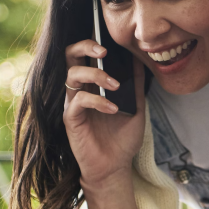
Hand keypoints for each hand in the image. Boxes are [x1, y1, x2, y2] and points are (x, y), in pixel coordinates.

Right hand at [63, 41, 146, 189]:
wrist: (115, 167)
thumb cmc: (122, 138)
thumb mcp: (136, 107)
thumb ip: (135, 84)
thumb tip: (139, 59)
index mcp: (93, 84)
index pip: (84, 54)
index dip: (92, 41)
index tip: (111, 41)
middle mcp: (80, 89)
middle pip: (70, 55)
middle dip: (85, 46)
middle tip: (103, 50)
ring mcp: (73, 103)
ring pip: (72, 74)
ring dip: (96, 75)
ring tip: (114, 85)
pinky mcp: (71, 119)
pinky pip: (79, 100)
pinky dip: (97, 100)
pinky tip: (113, 108)